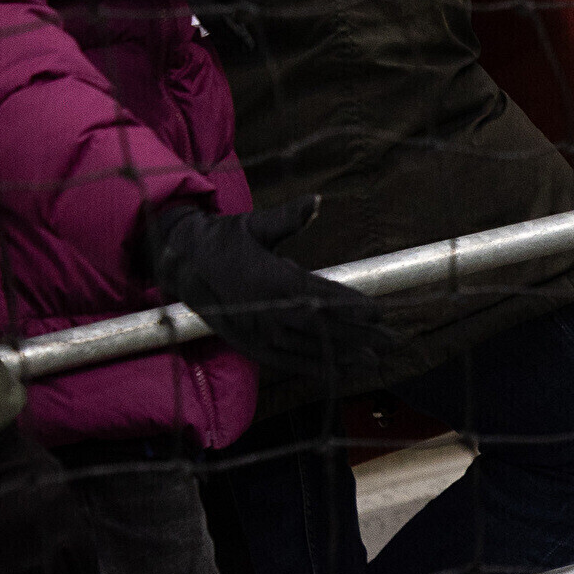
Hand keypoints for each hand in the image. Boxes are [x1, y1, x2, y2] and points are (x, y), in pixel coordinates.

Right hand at [141, 197, 397, 384]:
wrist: (180, 264)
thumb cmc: (225, 239)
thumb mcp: (253, 224)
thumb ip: (286, 217)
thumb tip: (315, 200)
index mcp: (265, 278)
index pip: (313, 294)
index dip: (346, 304)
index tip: (378, 310)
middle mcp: (260, 309)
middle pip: (316, 326)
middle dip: (356, 334)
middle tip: (393, 340)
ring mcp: (252, 331)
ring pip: (303, 348)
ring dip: (340, 356)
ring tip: (375, 360)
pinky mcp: (246, 344)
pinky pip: (283, 361)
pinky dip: (311, 369)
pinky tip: (339, 373)